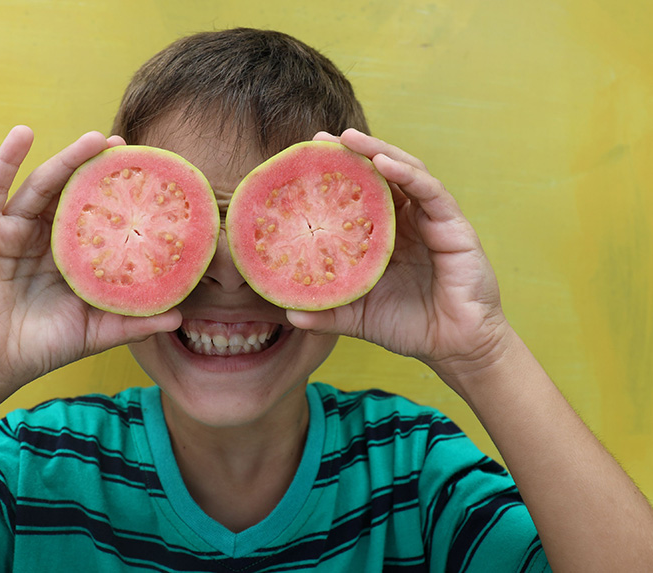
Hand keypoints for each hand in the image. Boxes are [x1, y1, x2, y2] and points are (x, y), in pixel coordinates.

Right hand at [0, 127, 180, 397]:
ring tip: (93, 139)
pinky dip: (6, 159)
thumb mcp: (93, 333)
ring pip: (41, 185)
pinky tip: (23, 134)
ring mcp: (11, 230)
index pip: (97, 217)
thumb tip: (180, 316)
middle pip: (71, 193)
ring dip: (66, 158)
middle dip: (96, 168)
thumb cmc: (39, 348)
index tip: (147, 175)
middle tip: (124, 146)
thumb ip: (133, 323)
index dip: (118, 196)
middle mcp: (42, 237)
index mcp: (69, 257)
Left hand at [287, 129, 510, 381]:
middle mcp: (407, 220)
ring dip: (378, 150)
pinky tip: (383, 161)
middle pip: (379, 174)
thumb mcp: (358, 317)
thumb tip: (288, 314)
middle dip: (351, 152)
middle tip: (320, 139)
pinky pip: (430, 191)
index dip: (335, 175)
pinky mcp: (453, 226)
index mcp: (385, 234)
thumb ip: (327, 313)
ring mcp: (431, 219)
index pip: (358, 193)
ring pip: (405, 172)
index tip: (303, 160)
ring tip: (349, 138)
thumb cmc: (408, 326)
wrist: (454, 347)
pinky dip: (407, 173)